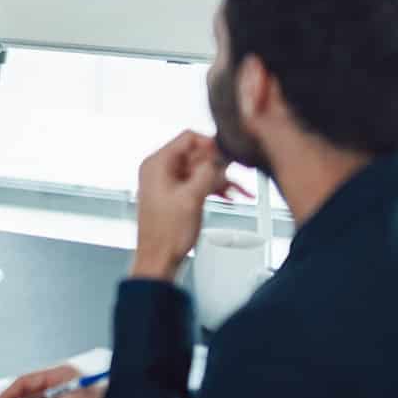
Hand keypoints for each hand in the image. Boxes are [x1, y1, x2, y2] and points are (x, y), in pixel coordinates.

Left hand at [130, 130, 245, 280]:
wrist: (159, 258)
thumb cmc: (167, 233)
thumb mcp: (192, 198)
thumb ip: (207, 172)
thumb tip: (218, 155)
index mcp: (157, 164)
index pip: (187, 138)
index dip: (210, 145)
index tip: (229, 155)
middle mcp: (160, 169)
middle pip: (196, 155)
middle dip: (219, 166)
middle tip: (239, 175)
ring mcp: (167, 182)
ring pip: (200, 170)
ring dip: (220, 179)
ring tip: (240, 190)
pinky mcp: (175, 194)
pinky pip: (197, 183)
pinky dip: (213, 188)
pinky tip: (230, 196)